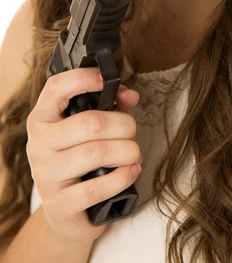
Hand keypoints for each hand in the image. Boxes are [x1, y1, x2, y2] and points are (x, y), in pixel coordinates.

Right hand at [26, 67, 141, 244]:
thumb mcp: (87, 130)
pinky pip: (98, 187)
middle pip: (90, 123)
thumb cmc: (79, 160)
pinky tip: (131, 171)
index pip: (56, 87)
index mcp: (43, 118)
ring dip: (127, 150)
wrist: (65, 212)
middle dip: (123, 124)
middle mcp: (39, 144)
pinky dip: (123, 177)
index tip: (107, 80)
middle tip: (132, 131)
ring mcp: (46, 175)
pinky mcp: (59, 204)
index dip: (84, 78)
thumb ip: (109, 106)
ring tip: (134, 153)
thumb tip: (130, 95)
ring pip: (96, 153)